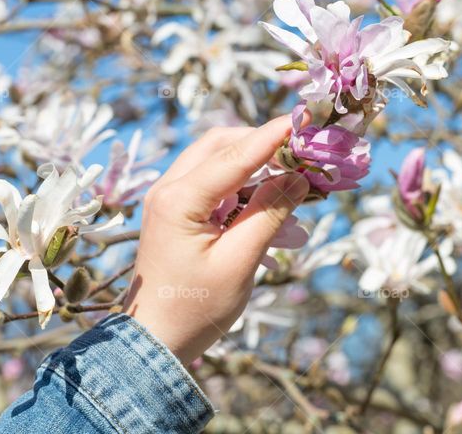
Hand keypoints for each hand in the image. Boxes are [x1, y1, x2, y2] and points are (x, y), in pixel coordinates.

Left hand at [122, 116, 308, 362]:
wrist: (155, 341)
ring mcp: (169, 198)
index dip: (274, 135)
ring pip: (217, 159)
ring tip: (293, 172)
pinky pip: (213, 181)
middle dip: (263, 142)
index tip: (307, 119)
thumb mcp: (240, 262)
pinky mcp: (176, 211)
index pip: (236, 154)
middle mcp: (169, 189)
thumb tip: (299, 178)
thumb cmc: (195, 309)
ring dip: (254, 160)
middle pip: (222, 145)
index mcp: (179, 200)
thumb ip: (270, 214)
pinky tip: (271, 196)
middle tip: (303, 149)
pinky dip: (243, 180)